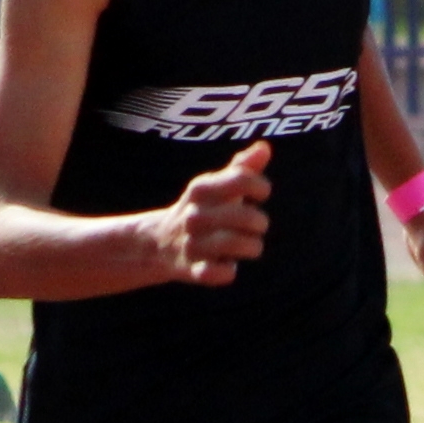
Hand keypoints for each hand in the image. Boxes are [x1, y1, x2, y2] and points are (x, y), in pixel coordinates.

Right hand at [145, 140, 271, 284]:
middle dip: (260, 222)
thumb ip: (242, 168)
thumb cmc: (203, 210)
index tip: (260, 194)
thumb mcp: (216, 185)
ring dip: (252, 246)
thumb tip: (264, 148)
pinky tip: (227, 264)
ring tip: (249, 245)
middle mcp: (194, 215)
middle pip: (248, 218)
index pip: (242, 179)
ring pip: (238, 245)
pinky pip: (221, 274)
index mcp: (201, 189)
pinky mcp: (192, 270)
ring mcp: (192, 243)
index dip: (260, 186)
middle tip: (255, 226)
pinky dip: (229, 271)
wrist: (159, 243)